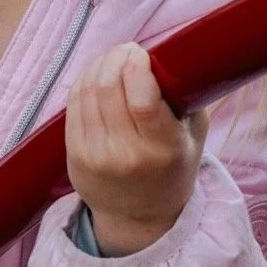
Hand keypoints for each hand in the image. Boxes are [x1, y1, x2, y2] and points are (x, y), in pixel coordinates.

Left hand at [65, 43, 207, 255]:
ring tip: (114, 58)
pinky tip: (97, 74)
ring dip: (100, 64)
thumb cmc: (172, 167)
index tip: (142, 52)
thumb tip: (167, 56)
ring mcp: (94, 155)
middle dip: (117, 58)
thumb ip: (185, 97)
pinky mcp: (74, 153)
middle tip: (128, 50)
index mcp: (161, 150)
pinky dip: (84, 80)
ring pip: (88, 90)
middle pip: (109, 88)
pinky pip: (73, 103)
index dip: (137, 67)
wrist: (139, 217)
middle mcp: (124, 155)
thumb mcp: (193, 136)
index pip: (142, 100)